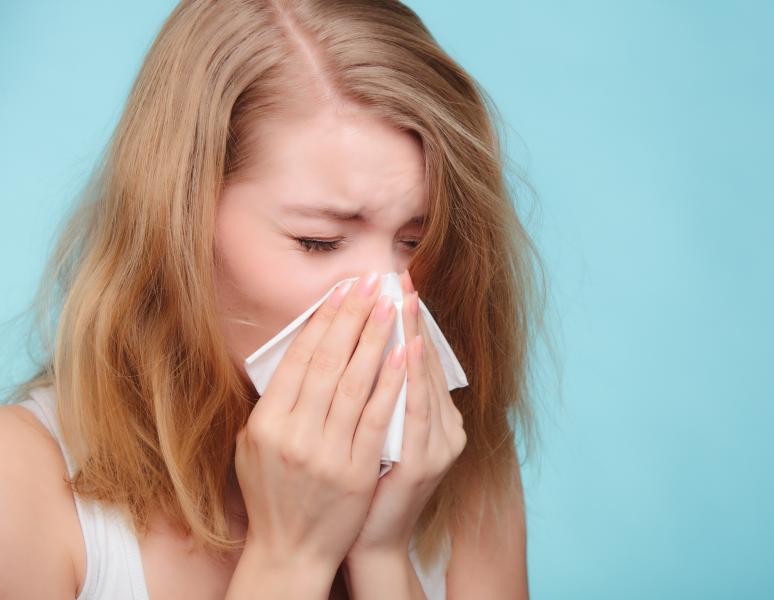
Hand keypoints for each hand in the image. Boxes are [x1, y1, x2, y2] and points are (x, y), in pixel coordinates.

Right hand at [233, 271, 407, 573]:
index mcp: (266, 422)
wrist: (289, 550)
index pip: (299, 358)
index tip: (342, 290)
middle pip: (328, 361)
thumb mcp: (254, 447)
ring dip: (376, 337)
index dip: (323, 320)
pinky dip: (392, 381)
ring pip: (355, 382)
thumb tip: (297, 353)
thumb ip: (272, 403)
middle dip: (353, 316)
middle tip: (371, 283)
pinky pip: (377, 416)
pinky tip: (405, 351)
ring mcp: (325, 453)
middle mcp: (293, 434)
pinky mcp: (356, 470)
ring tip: (391, 304)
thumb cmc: (271, 494)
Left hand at [346, 269, 466, 558]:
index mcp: (435, 418)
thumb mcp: (376, 433)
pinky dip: (412, 378)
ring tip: (403, 298)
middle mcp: (446, 427)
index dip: (409, 319)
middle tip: (400, 277)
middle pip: (427, 362)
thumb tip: (365, 346)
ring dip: (413, 335)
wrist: (367, 540)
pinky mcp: (425, 463)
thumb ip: (379, 395)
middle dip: (411, 317)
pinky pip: (417, 412)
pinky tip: (406, 348)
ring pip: (426, 379)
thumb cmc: (365, 483)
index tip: (396, 283)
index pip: (420, 358)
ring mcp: (439, 445)